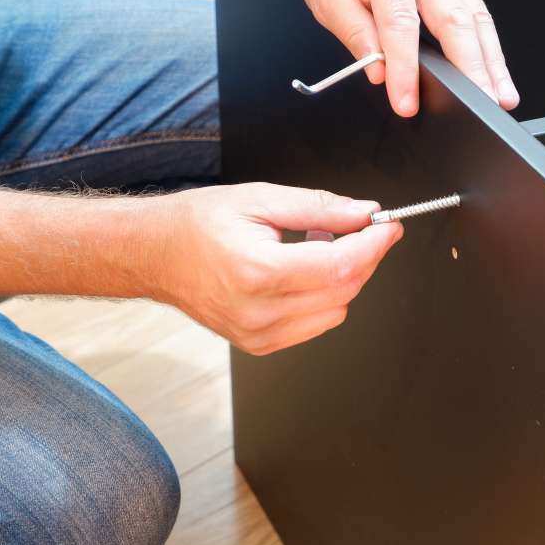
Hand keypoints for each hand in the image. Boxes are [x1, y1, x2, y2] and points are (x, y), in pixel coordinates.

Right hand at [145, 183, 402, 354]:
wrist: (155, 255)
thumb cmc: (198, 223)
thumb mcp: (260, 199)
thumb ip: (320, 208)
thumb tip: (365, 213)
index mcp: (259, 272)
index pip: (341, 266)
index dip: (374, 244)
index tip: (389, 226)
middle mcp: (260, 312)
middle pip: (345, 290)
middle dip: (364, 256)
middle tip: (357, 227)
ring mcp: (259, 335)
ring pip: (336, 310)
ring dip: (342, 277)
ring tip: (313, 247)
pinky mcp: (260, 345)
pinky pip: (316, 324)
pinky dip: (323, 297)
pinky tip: (301, 272)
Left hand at [300, 0, 519, 116]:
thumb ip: (352, 29)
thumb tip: (377, 69)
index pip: (400, 24)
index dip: (405, 67)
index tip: (407, 101)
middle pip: (454, 20)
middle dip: (470, 68)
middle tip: (481, 104)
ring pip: (475, 16)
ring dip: (490, 60)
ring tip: (500, 95)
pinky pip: (475, 11)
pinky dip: (487, 44)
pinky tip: (493, 70)